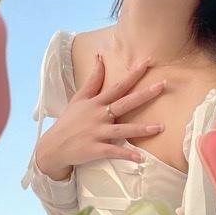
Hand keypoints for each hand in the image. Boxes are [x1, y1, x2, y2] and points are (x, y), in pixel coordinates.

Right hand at [35, 54, 165, 177]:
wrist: (53, 146)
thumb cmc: (69, 120)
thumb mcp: (79, 98)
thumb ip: (93, 79)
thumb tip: (99, 56)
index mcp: (96, 102)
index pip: (118, 85)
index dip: (133, 74)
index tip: (148, 62)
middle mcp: (99, 115)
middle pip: (125, 103)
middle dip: (144, 94)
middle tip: (162, 85)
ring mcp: (97, 133)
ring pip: (123, 130)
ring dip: (141, 129)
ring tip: (160, 128)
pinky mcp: (95, 149)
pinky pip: (114, 152)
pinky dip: (126, 155)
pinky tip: (140, 158)